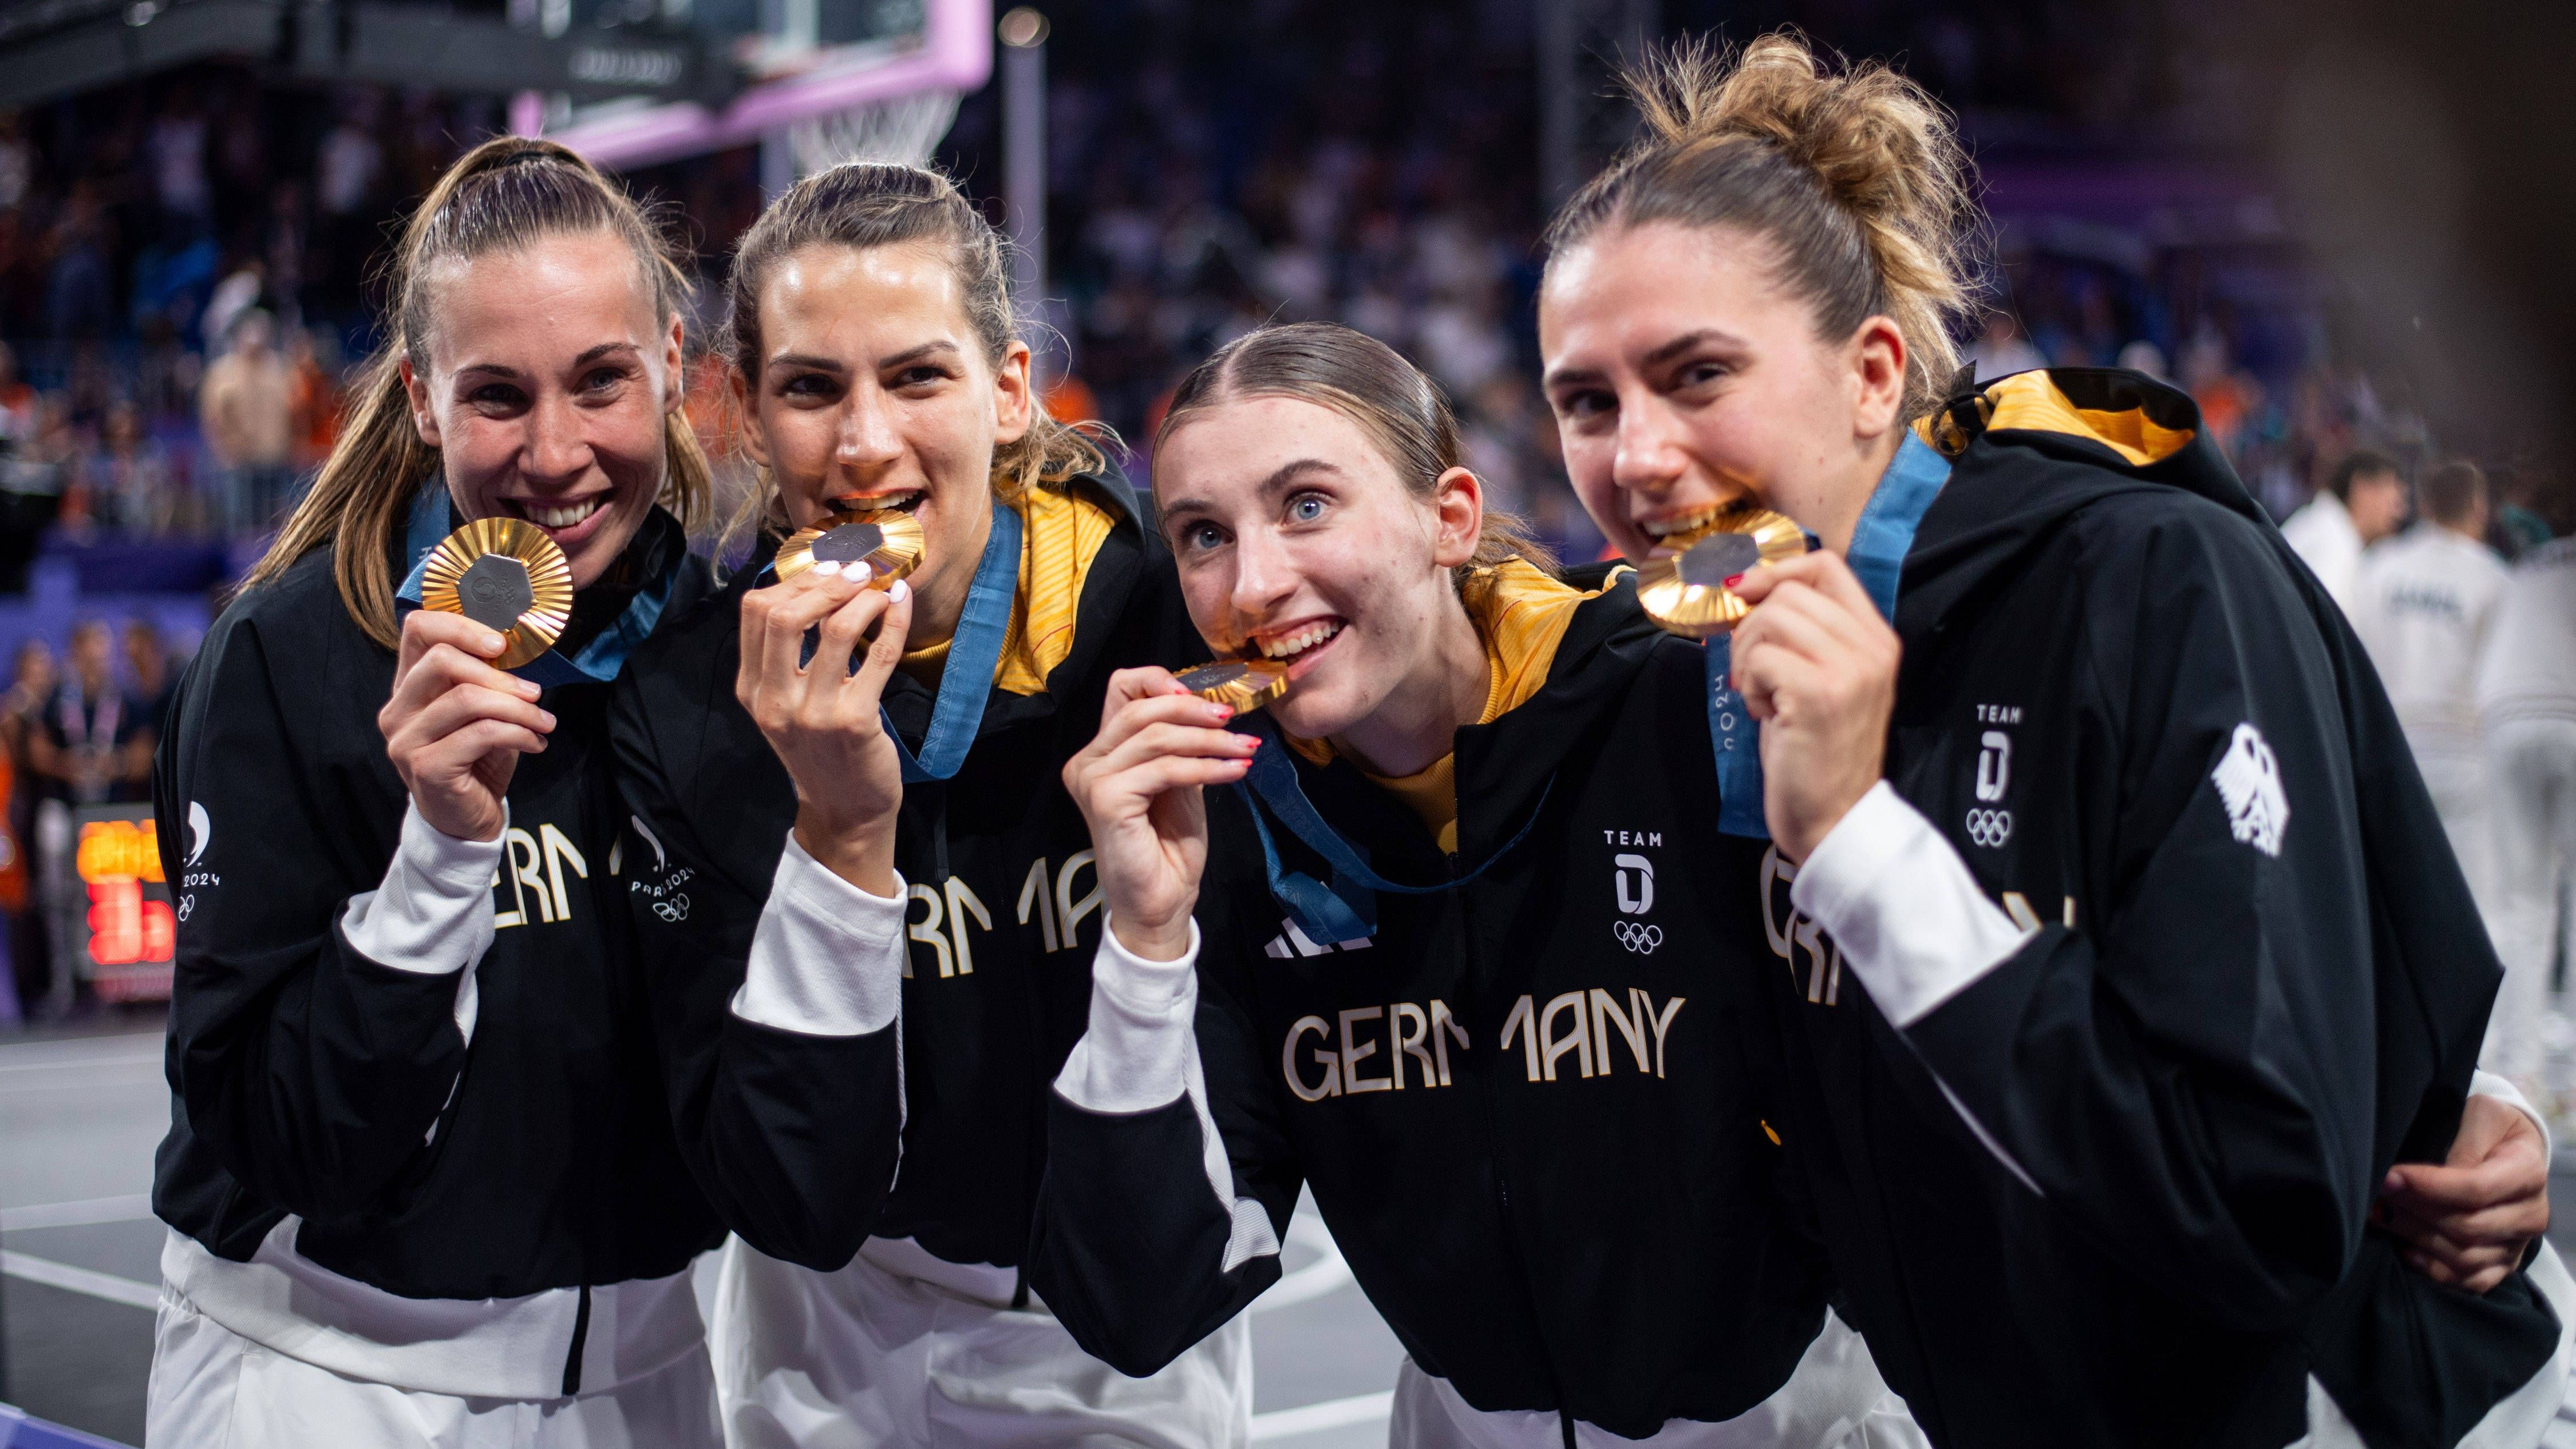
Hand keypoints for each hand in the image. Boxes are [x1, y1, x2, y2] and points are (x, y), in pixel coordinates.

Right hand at [380, 611, 554, 842]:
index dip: (461, 626)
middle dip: (498, 674)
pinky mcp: (427, 767)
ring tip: (544, 721)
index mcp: (407, 687)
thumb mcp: (481, 713)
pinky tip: (535, 743)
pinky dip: (519, 733)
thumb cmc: (476, 760)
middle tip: (534, 693)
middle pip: (441, 659)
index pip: (417, 630)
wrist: (465, 821)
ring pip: (466, 698)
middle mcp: (397, 710)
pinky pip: (481, 733)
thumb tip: (517, 650)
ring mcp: (406, 740)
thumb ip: (484, 680)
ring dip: (518, 707)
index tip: (501, 645)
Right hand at [738, 569, 913, 896]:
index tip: (827, 568)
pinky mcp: (854, 722)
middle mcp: (774, 700)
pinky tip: (900, 607)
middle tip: (858, 571)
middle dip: (826, 582)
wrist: (845, 811)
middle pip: (784, 614)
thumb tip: (817, 585)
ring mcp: (813, 713)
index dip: (794, 580)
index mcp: (752, 689)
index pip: (755, 612)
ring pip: (835, 629)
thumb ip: (787, 657)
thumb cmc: (822, 750)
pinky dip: (893, 622)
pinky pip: (878, 656)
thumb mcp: (786, 705)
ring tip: (883, 590)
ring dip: (865, 598)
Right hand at [1061, 667, 1261, 960]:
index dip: (1160, 681)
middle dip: (1194, 709)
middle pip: (1140, 708)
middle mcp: (1088, 761)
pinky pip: (1165, 769)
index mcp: (1101, 753)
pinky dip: (1206, 767)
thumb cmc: (1169, 848)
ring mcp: (1092, 780)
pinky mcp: (1106, 799)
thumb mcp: (1180, 784)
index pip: (1121, 689)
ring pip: (1157, 736)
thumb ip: (1180, 746)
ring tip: (1245, 749)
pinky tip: (1235, 772)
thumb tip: (1207, 707)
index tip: (1206, 697)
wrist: (1162, 903)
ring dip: (1209, 740)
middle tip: (1233, 719)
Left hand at [1729, 552, 1901, 860]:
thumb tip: (1744, 588)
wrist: (1833, 816)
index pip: (1826, 566)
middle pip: (1788, 592)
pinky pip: (1760, 658)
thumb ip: (1802, 633)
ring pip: (1770, 618)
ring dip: (1747, 657)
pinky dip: (1748, 684)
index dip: (1776, 571)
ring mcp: (1850, 669)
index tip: (1744, 594)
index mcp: (1877, 637)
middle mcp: (1872, 647)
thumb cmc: (1815, 749)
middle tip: (1753, 673)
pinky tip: (1765, 713)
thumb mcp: (1821, 678)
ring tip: (1763, 696)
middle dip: (1750, 628)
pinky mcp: (1819, 694)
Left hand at [2375, 1093, 2551, 1292]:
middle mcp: (2529, 1215)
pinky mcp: (2500, 1265)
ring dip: (2415, 1237)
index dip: (2428, 1186)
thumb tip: (2440, 1172)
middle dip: (2414, 1210)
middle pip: (2466, 1226)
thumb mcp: (2481, 1115)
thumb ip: (2464, 1141)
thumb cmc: (2490, 1128)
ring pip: (2463, 1256)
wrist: (2508, 1150)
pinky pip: (2468, 1281)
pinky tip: (2404, 1248)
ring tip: (2381, 1215)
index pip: (2475, 1189)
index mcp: (2528, 1173)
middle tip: (2378, 1194)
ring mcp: (2516, 1245)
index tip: (2390, 1176)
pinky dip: (2434, 1269)